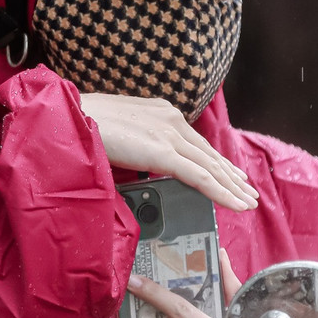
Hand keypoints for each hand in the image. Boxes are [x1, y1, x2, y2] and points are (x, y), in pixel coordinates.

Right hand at [79, 93, 258, 211]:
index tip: (230, 174)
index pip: (195, 142)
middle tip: (247, 190)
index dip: (215, 161)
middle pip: (209, 154)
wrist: (69, 115)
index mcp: (161, 112)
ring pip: (210, 167)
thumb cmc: (83, 124)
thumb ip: (136, 144)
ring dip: (232, 187)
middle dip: (230, 175)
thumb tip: (140, 163)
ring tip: (247, 201)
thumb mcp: (119, 132)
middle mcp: (171, 120)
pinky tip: (234, 204)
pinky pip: (200, 177)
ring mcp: (169, 134)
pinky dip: (221, 192)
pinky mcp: (163, 152)